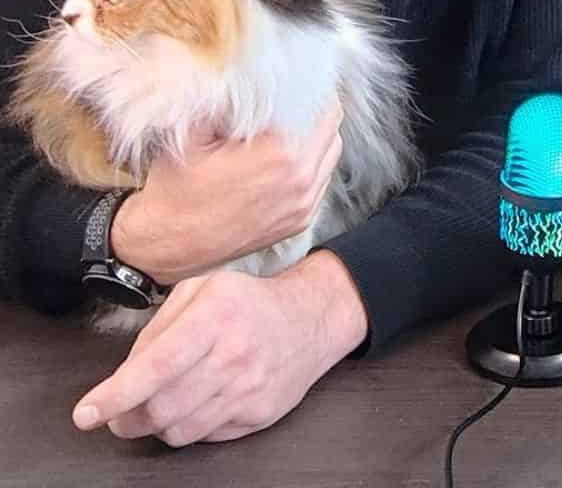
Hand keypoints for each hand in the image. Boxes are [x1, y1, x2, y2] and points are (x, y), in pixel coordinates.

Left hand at [72, 251, 367, 446]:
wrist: (311, 317)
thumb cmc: (249, 302)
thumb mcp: (203, 289)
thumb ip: (159, 326)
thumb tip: (126, 373)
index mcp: (215, 315)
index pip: (157, 366)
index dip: (116, 394)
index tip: (87, 413)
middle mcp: (234, 353)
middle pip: (161, 407)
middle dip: (127, 418)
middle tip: (118, 413)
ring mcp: (249, 387)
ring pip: (179, 430)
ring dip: (156, 425)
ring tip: (158, 407)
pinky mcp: (260, 412)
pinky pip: (206, 436)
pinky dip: (189, 427)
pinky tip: (197, 403)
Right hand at [112, 99, 343, 283]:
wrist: (165, 245)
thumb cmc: (175, 187)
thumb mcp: (193, 131)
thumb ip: (227, 97)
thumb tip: (250, 68)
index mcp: (281, 154)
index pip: (321, 104)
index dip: (310, 84)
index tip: (295, 76)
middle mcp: (301, 181)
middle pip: (331, 124)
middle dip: (314, 105)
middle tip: (292, 95)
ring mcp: (304, 204)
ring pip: (332, 150)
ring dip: (317, 133)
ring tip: (289, 124)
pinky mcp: (301, 220)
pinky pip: (322, 178)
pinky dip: (312, 161)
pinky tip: (285, 155)